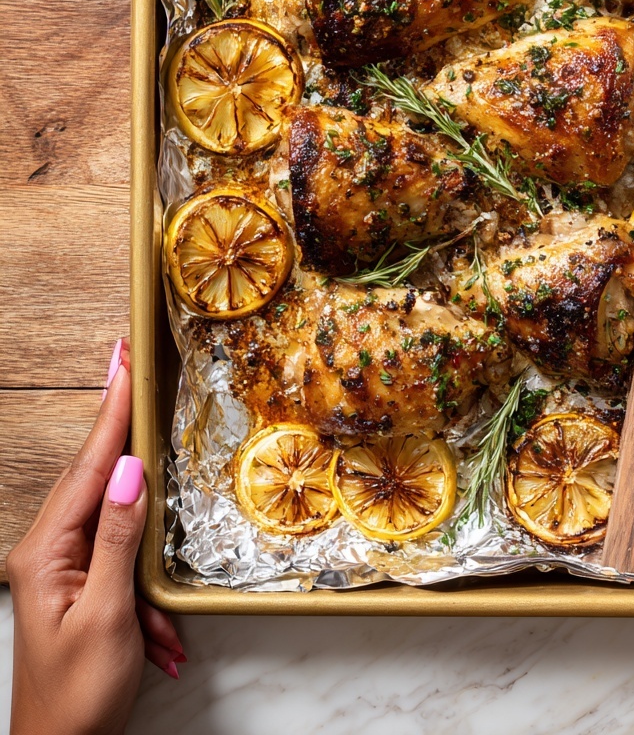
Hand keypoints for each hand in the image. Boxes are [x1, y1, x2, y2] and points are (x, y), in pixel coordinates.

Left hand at [8, 340, 184, 734]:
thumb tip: (129, 473)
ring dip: (146, 537)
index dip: (111, 412)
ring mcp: (63, 571)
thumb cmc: (76, 697)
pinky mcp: (81, 590)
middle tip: (129, 370)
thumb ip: (118, 539)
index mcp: (45, 552)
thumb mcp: (105, 615)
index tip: (122, 365)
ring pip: (114, 521)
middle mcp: (48, 553)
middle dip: (118, 429)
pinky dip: (148, 591)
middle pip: (94, 477)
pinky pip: (121, 562)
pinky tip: (158, 642)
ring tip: (152, 517)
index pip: (89, 467)